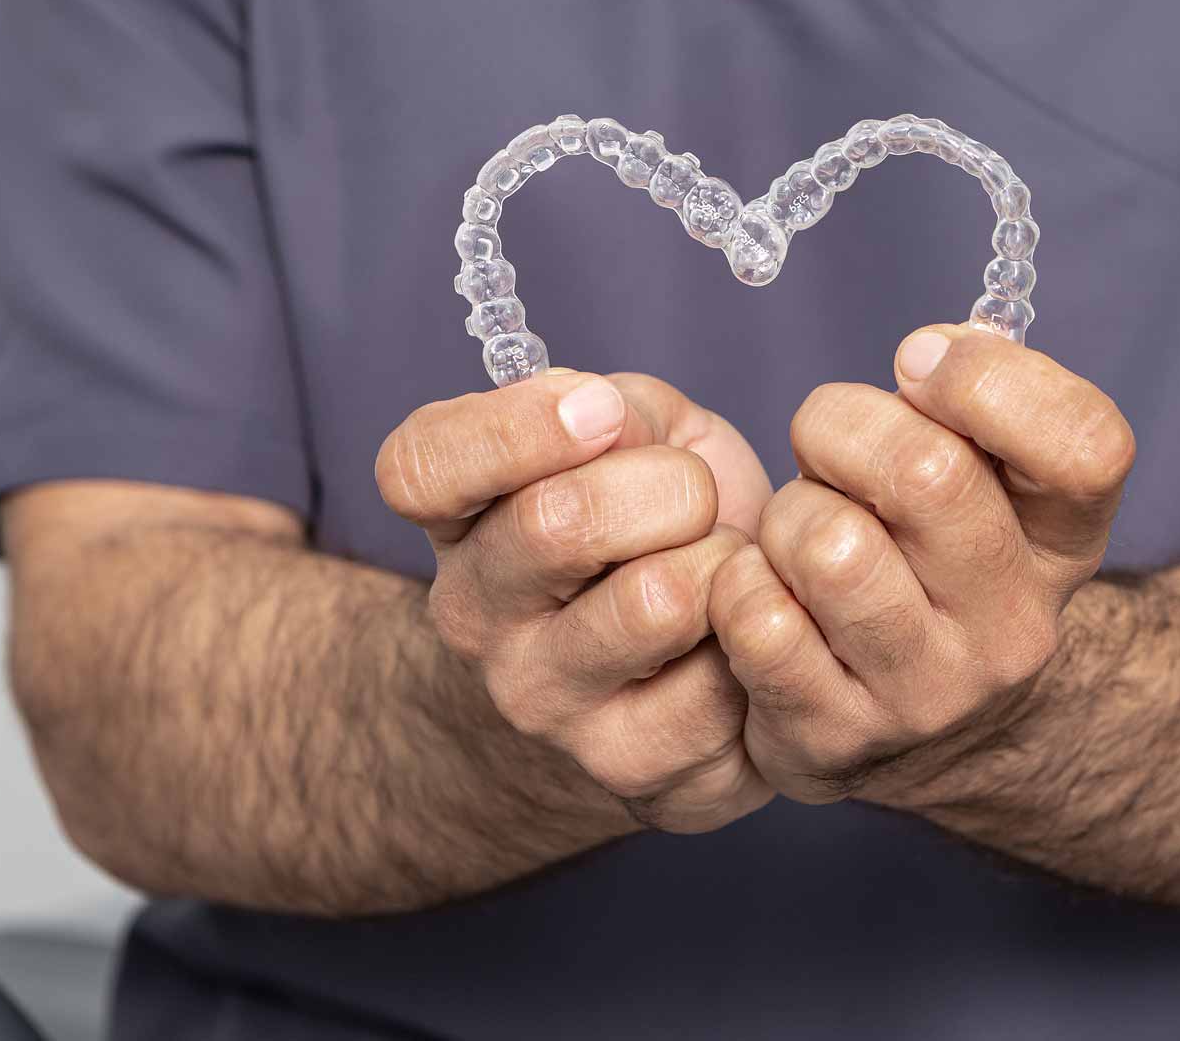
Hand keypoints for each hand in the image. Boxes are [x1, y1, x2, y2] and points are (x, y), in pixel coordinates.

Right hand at [376, 369, 774, 832]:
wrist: (686, 663)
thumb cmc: (658, 519)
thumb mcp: (637, 432)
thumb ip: (613, 406)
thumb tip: (601, 416)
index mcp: (456, 518)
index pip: (420, 469)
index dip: (514, 429)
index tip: (600, 412)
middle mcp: (474, 620)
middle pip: (558, 521)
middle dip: (669, 485)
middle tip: (695, 500)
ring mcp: (543, 705)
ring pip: (656, 600)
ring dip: (721, 563)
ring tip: (718, 570)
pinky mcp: (632, 772)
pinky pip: (725, 681)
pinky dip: (758, 639)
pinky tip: (739, 640)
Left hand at [709, 325, 1134, 806]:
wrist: (921, 729)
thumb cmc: (932, 560)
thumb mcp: (987, 482)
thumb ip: (974, 401)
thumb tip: (929, 355)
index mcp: (1064, 548)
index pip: (1087, 447)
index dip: (990, 380)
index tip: (919, 365)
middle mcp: (1015, 631)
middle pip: (929, 475)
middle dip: (843, 426)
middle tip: (824, 444)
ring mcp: (928, 696)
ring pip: (829, 547)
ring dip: (789, 514)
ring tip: (799, 532)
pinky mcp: (833, 741)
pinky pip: (756, 616)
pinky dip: (740, 584)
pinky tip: (766, 593)